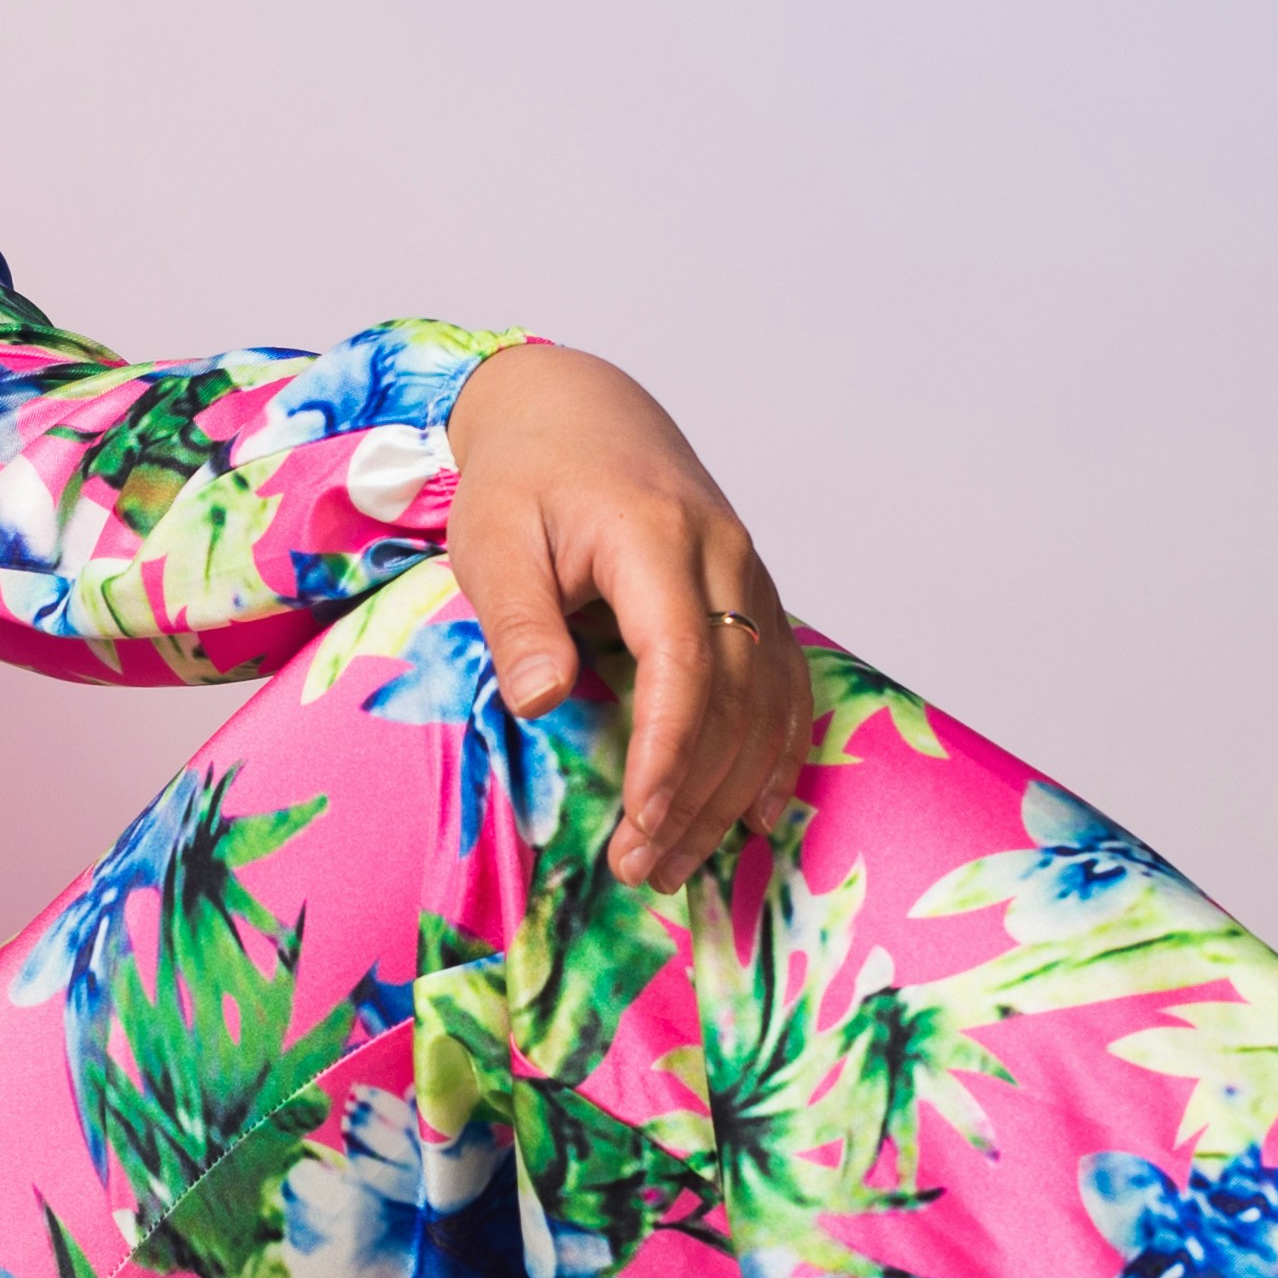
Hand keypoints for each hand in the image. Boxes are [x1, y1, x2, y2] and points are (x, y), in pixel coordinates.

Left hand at [442, 344, 804, 891]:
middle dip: (695, 792)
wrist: (576, 408)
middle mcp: (723, 556)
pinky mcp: (754, 595)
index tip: (641, 820)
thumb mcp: (492, 538)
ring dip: (731, 790)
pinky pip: (786, 682)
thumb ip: (519, 618)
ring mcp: (750, 576)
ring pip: (768, 698)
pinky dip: (777, 753)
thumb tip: (544, 703)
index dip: (670, 748)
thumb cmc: (524, 476)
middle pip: (734, 694)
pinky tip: (757, 813)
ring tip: (677, 861)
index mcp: (656, 536)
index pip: (684, 658)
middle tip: (642, 868)